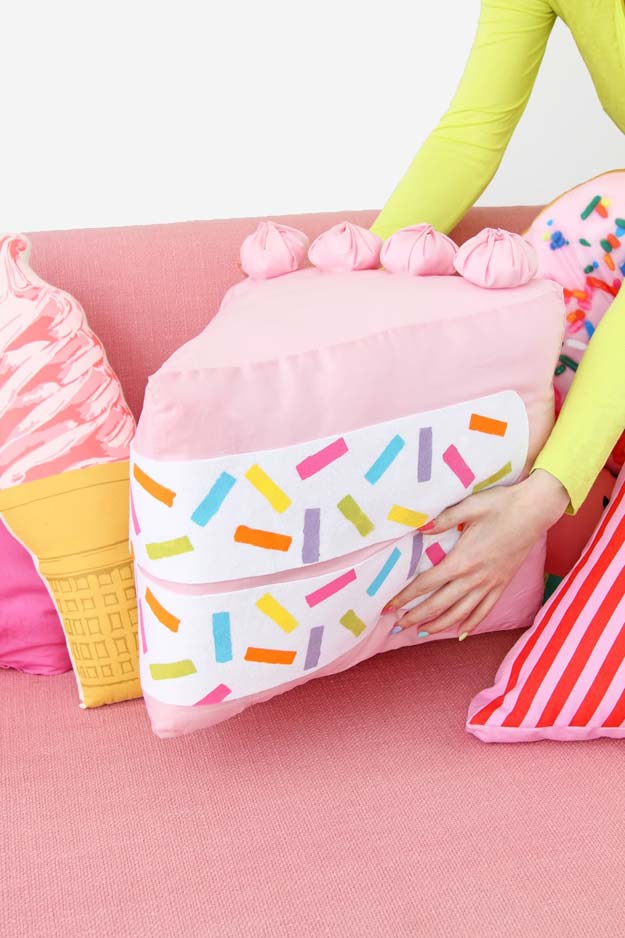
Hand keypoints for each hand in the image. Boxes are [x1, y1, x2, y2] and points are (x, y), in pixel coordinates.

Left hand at [386, 469, 570, 639]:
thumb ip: (442, 519)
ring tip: (422, 632)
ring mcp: (491, 583)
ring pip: (461, 613)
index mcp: (463, 559)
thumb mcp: (469, 506)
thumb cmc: (501, 504)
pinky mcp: (503, 584)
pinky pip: (485, 610)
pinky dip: (471, 623)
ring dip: (440, 625)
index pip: (427, 584)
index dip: (405, 597)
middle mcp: (476, 577)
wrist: (536, 510)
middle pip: (440, 604)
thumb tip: (419, 527)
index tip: (389, 607)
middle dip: (417, 617)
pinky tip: (460, 633)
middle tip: (398, 626)